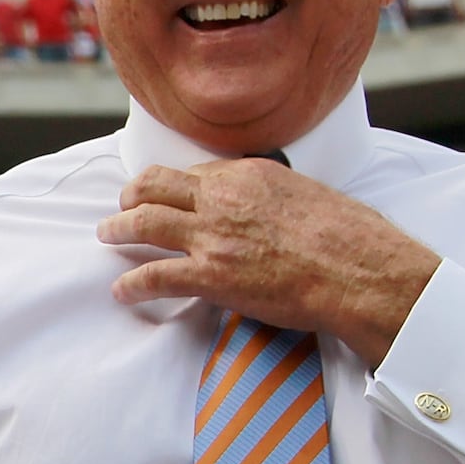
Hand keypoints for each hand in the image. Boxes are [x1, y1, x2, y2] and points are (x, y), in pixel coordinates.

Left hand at [95, 161, 438, 367]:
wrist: (356, 270)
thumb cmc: (348, 236)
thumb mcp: (309, 193)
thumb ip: (276, 195)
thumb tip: (272, 207)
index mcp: (248, 173)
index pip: (195, 172)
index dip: (176, 183)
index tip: (167, 191)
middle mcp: (222, 198)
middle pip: (157, 186)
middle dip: (133, 193)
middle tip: (122, 203)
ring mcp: (212, 236)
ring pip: (145, 223)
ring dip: (119, 228)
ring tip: (107, 234)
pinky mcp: (210, 275)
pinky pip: (156, 276)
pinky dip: (133, 284)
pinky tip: (122, 290)